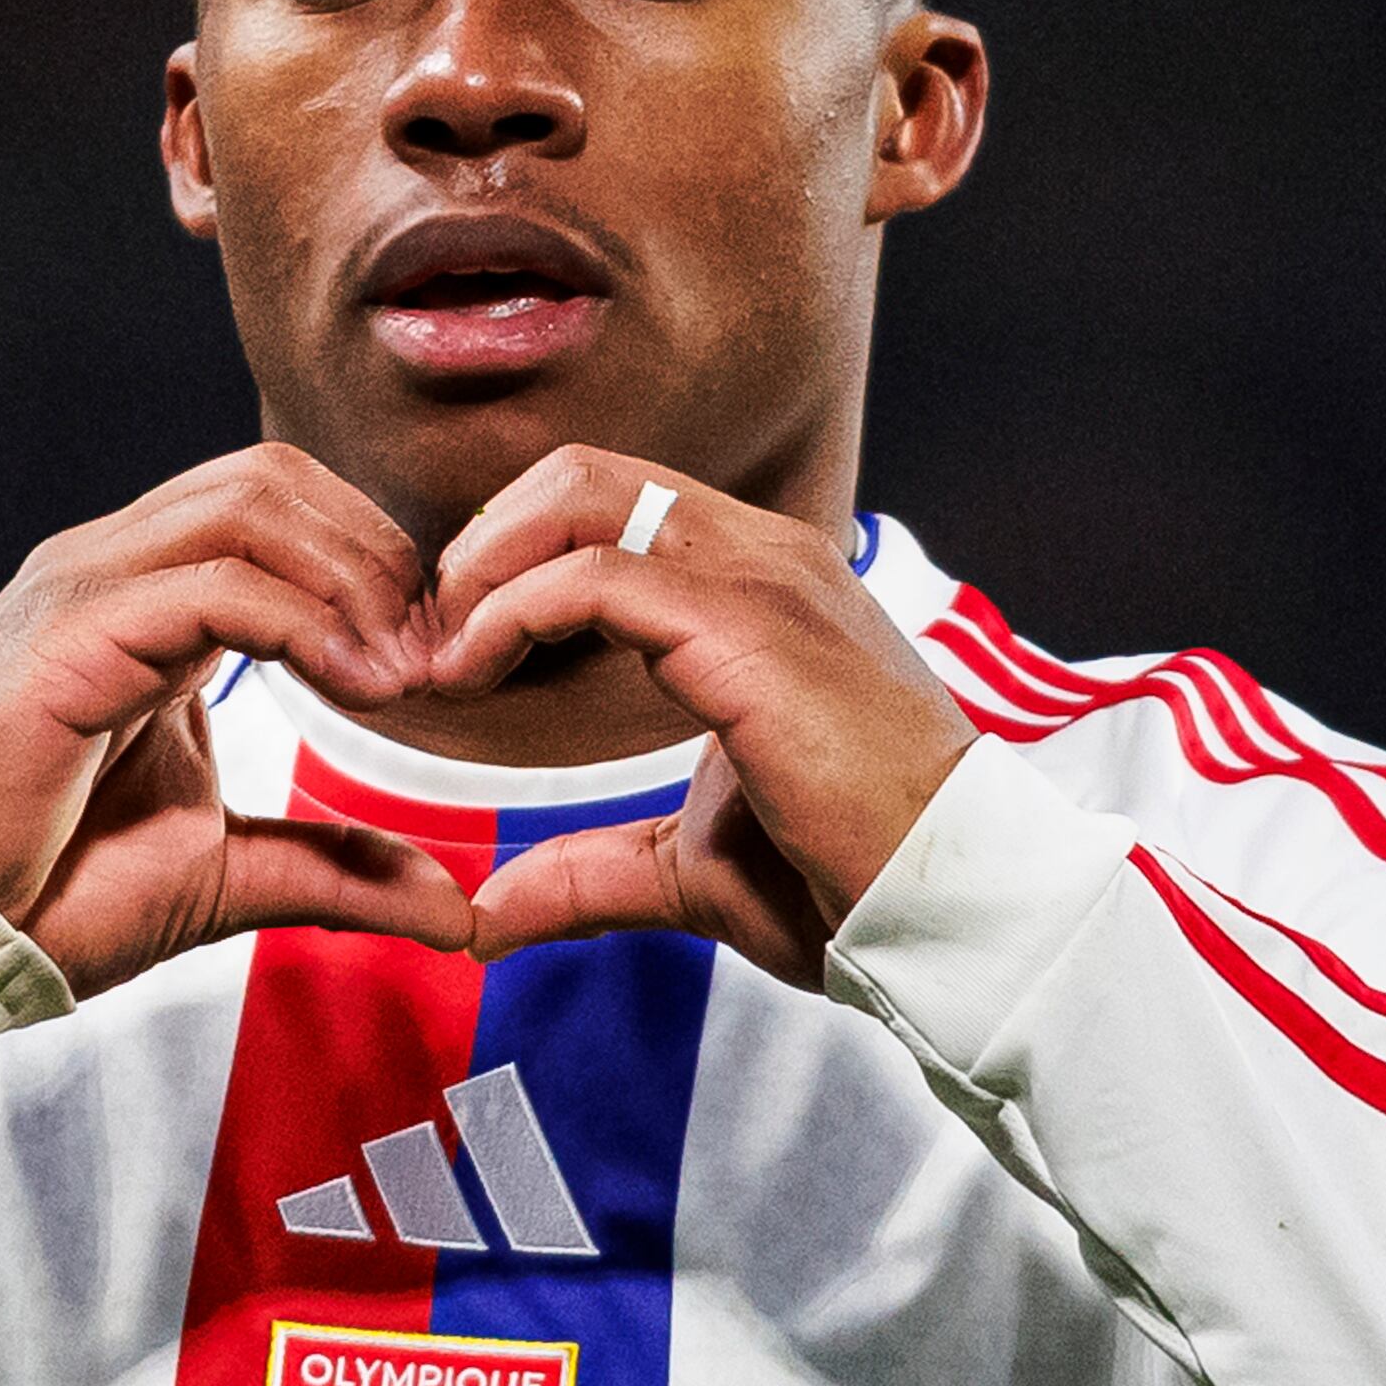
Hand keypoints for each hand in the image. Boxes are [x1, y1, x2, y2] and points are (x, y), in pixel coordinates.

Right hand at [0, 446, 473, 993]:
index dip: (378, 563)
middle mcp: (112, 568)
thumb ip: (338, 870)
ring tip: (402, 674)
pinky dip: (308, 625)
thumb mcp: (229, 876)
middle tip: (436, 658)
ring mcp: (84, 589)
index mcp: (144, 596)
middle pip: (275, 478)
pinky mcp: (68, 638)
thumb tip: (452, 906)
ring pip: (252, 506)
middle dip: (379, 555)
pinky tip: (357, 688)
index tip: (440, 662)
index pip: (281, 504)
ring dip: (354, 580)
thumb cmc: (48, 892)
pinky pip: (214, 586)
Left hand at [423, 449, 976, 983]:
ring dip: (484, 569)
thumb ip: (591, 871)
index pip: (612, 502)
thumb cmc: (851, 879)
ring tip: (446, 657)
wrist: (949, 906)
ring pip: (581, 497)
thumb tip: (492, 912)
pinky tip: (474, 673)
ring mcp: (762, 580)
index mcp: (762, 586)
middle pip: (584, 473)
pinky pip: (593, 577)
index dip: (515, 557)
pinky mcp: (747, 631)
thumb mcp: (692, 869)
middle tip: (436, 642)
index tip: (460, 648)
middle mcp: (765, 556)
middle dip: (484, 545)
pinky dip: (510, 613)